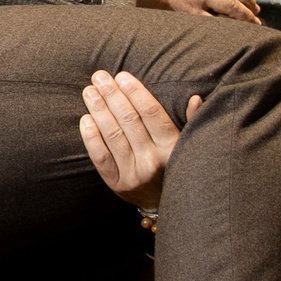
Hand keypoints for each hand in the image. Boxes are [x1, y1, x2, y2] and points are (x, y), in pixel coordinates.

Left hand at [78, 71, 200, 210]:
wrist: (164, 203)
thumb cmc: (174, 165)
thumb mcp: (188, 145)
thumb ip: (192, 121)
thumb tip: (195, 97)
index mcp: (172, 147)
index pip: (152, 113)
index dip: (135, 92)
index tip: (122, 76)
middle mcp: (153, 160)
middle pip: (129, 121)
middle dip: (112, 96)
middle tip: (99, 77)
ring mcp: (133, 174)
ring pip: (113, 136)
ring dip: (99, 110)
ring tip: (89, 92)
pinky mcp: (117, 184)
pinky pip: (101, 157)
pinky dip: (91, 137)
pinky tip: (85, 119)